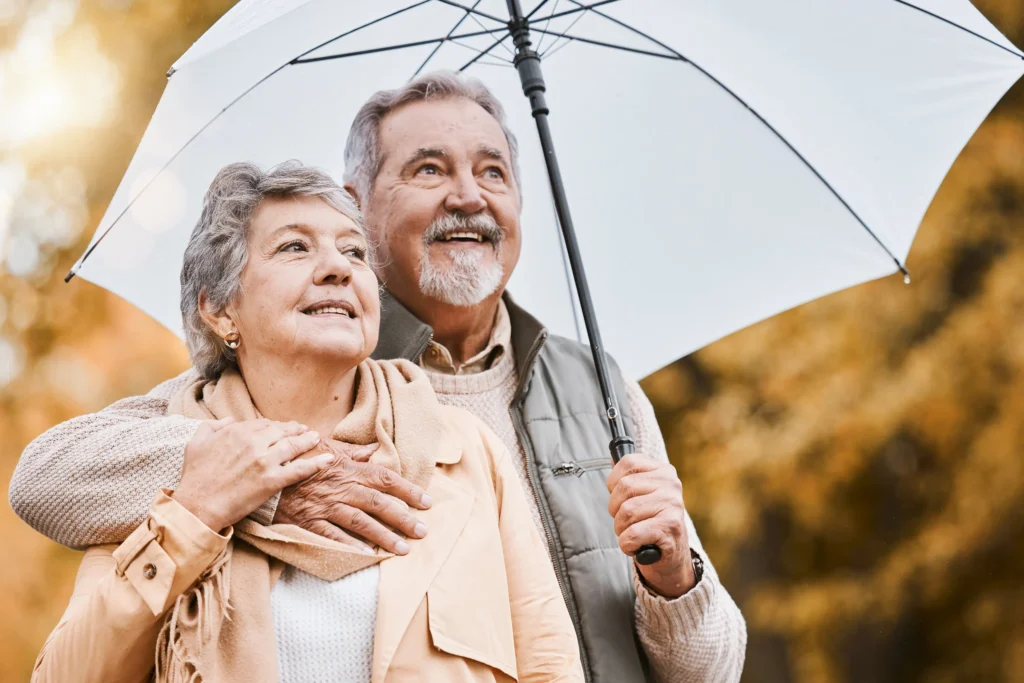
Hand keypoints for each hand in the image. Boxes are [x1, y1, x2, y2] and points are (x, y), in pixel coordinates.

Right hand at [173, 418, 330, 531]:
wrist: (197, 505)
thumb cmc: (194, 476)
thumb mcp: (196, 443)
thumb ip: (213, 426)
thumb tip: (229, 420)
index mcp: (237, 432)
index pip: (263, 424)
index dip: (274, 426)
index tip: (281, 428)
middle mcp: (254, 442)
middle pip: (282, 431)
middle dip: (294, 430)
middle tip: (304, 430)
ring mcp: (265, 461)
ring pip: (293, 446)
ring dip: (308, 441)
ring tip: (317, 439)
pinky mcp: (272, 481)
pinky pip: (299, 469)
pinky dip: (316, 464)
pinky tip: (328, 459)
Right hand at [274, 440, 431, 554]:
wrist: (264, 472)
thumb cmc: (298, 458)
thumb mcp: (325, 447)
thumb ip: (352, 452)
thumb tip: (374, 450)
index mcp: (347, 468)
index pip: (384, 478)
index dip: (408, 490)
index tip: (427, 502)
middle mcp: (341, 488)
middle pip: (378, 503)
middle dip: (403, 518)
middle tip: (423, 531)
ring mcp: (326, 506)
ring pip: (361, 522)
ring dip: (384, 536)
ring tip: (403, 549)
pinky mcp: (310, 522)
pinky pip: (334, 537)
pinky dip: (352, 546)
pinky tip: (369, 556)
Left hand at [607, 453, 694, 598]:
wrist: (671, 555)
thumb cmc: (651, 522)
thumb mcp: (642, 495)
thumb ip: (629, 476)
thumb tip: (611, 457)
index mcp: (663, 470)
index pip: (628, 462)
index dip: (614, 482)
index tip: (620, 498)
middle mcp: (671, 484)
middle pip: (623, 488)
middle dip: (616, 511)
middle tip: (627, 521)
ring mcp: (673, 505)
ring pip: (626, 512)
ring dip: (622, 530)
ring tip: (635, 533)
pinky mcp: (671, 527)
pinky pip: (632, 534)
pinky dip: (627, 545)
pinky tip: (638, 546)